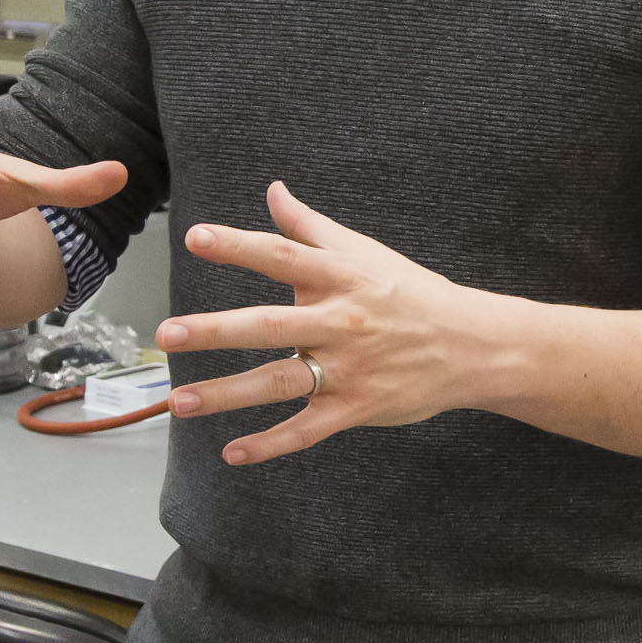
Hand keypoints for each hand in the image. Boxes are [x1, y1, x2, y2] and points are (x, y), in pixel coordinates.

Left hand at [159, 182, 496, 466]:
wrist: (473, 346)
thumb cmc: (410, 294)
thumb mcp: (366, 253)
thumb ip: (311, 227)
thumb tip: (274, 190)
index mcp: (342, 278)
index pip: (282, 256)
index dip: (238, 245)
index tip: (195, 237)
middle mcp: (342, 322)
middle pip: (271, 325)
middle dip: (218, 329)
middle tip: (169, 334)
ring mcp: (349, 369)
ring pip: (280, 382)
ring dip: (227, 394)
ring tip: (179, 401)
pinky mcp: (357, 407)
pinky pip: (307, 430)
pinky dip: (270, 444)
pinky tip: (232, 452)